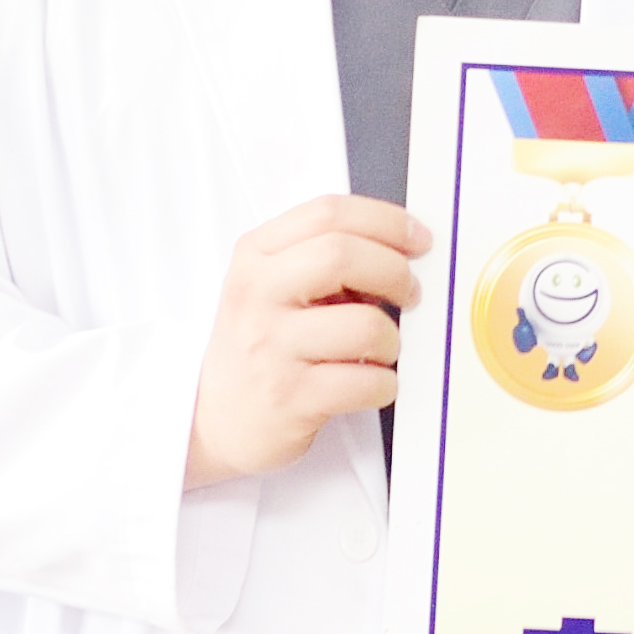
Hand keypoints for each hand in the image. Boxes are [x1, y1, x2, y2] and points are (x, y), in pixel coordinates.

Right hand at [183, 195, 430, 487]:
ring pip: (364, 325)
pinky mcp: (290, 397)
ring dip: (392, 340)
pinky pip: (367, 382)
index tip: (418, 239)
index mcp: (256, 256)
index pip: (328, 213)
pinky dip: (385, 384)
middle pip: (342, 255)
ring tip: (380, 349)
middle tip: (410, 293)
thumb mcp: (273, 288)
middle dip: (395, 272)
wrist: (215, 421)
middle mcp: (257, 295)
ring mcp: (270, 347)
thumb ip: (324, 259)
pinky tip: (370, 383)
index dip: (386, 221)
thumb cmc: (262, 347)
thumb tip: (403, 249)